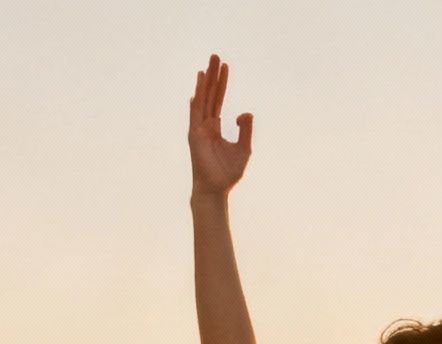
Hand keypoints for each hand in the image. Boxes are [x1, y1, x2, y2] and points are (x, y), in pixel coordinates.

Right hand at [190, 54, 252, 196]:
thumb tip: (246, 113)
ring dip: (206, 82)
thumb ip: (246, 130)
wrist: (216, 189)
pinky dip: (198, 98)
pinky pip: (197, 113)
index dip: (222, 83)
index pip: (219, 99)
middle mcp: (206, 124)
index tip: (225, 67)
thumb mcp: (244, 148)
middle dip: (214, 76)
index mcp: (215, 127)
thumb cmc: (228, 173)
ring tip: (208, 64)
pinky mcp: (196, 135)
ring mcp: (199, 129)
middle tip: (216, 55)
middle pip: (210, 95)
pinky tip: (199, 85)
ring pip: (203, 100)